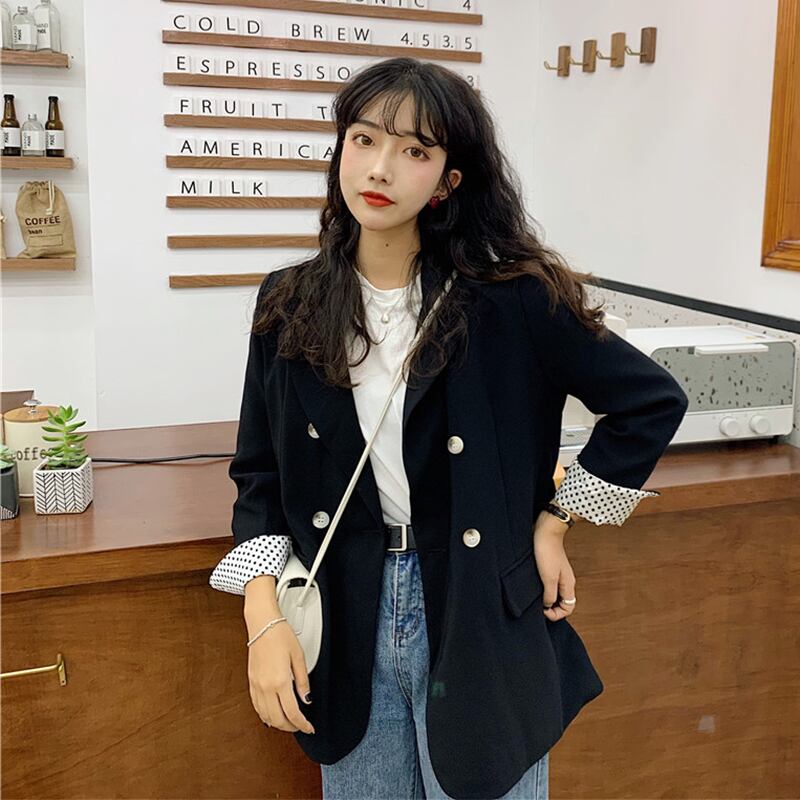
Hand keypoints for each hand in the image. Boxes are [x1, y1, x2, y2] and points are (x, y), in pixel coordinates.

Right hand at [246, 617, 315, 733]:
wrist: (262, 624)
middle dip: (291, 727)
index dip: (302, 725)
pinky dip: (266, 715)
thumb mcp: (299, 656)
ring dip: (278, 723)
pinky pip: (257, 706)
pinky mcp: (251, 682)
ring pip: (265, 716)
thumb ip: (303, 681)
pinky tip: (273, 713)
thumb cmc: (280, 635)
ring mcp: (256, 685)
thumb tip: (307, 699)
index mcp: (280, 681)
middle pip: (278, 720)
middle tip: (301, 726)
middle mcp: (266, 687)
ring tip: (289, 721)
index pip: (292, 713)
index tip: (309, 728)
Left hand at [533, 509, 576, 621]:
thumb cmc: (548, 552)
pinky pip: (550, 584)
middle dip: (551, 608)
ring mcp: (559, 574)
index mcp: (569, 585)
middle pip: (563, 602)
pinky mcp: (551, 567)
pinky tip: (534, 585)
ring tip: (535, 597)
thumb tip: (548, 605)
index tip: (543, 610)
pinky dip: (543, 588)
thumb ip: (550, 594)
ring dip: (546, 598)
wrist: (546, 531)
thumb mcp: (548, 578)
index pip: (568, 608)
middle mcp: (566, 581)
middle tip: (538, 606)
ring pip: (555, 593)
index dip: (556, 614)